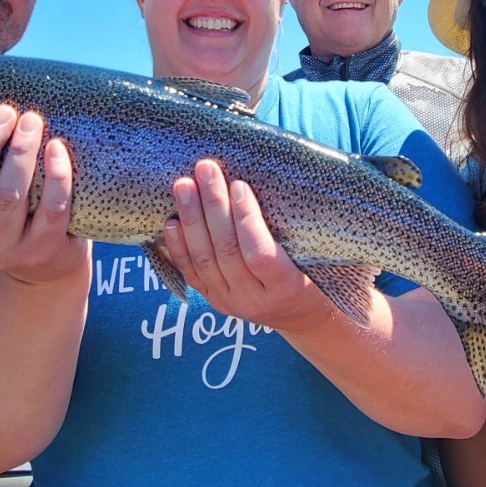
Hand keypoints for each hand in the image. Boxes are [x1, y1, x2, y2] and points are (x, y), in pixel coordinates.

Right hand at [0, 104, 88, 285]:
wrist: (43, 263)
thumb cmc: (2, 211)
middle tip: (5, 113)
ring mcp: (1, 251)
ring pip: (9, 197)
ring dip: (21, 152)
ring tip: (32, 121)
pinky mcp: (39, 251)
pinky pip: (50, 209)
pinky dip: (56, 174)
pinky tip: (56, 148)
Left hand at [163, 159, 330, 332]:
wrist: (300, 316)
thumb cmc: (313, 276)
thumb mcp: (314, 257)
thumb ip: (294, 229)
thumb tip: (271, 178)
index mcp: (285, 287)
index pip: (259, 253)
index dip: (246, 218)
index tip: (239, 184)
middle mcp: (253, 299)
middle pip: (226, 250)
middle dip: (213, 205)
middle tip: (205, 169)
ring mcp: (229, 301)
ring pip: (204, 259)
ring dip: (191, 218)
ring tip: (184, 185)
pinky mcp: (212, 299)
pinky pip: (190, 273)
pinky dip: (178, 246)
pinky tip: (171, 221)